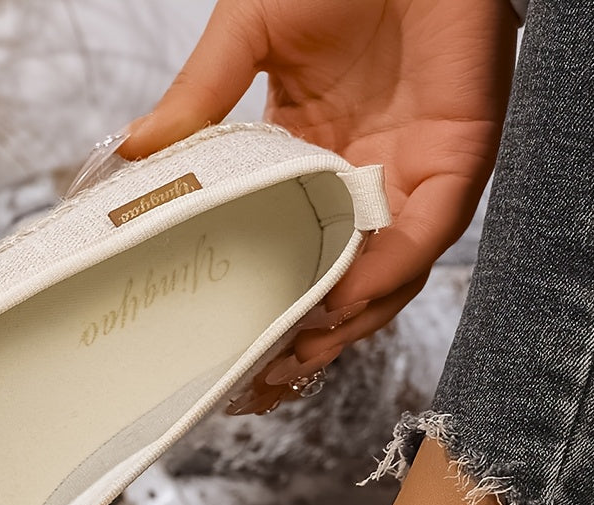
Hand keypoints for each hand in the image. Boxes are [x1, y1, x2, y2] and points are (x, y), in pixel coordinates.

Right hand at [121, 0, 517, 372]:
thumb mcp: (246, 34)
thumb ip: (198, 99)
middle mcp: (364, 180)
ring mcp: (412, 177)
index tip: (226, 352)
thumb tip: (134, 156)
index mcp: (312, 157)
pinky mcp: (459, 159)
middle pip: (338, 284)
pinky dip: (386, 273)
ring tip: (295, 355)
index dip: (262, 306)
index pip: (287, 252)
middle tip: (258, 382)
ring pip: (387, 279)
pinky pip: (425, 236)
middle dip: (303, 341)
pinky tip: (345, 299)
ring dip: (345, 324)